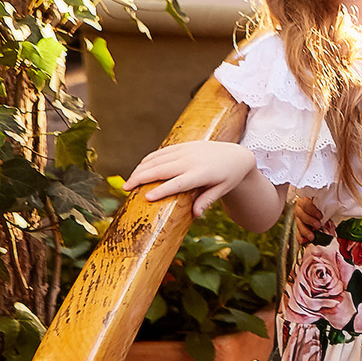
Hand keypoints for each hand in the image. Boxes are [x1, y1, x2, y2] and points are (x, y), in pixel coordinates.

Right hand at [128, 141, 256, 216]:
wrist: (236, 155)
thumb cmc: (229, 177)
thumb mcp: (222, 190)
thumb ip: (208, 200)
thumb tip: (196, 215)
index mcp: (202, 174)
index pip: (178, 183)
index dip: (162, 190)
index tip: (146, 197)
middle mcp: (191, 161)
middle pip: (161, 170)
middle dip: (141, 178)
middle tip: (125, 189)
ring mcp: (186, 151)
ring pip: (158, 159)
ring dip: (141, 169)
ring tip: (128, 181)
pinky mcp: (183, 145)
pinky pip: (162, 152)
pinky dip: (148, 160)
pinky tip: (139, 169)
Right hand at [292, 197, 326, 244]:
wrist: (317, 207)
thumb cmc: (321, 205)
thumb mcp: (323, 204)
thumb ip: (326, 209)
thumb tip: (330, 220)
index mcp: (304, 200)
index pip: (306, 204)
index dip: (313, 210)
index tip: (320, 216)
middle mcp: (299, 208)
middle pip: (301, 214)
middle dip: (310, 221)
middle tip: (318, 226)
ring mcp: (298, 217)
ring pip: (299, 224)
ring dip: (305, 231)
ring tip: (312, 237)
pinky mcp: (298, 225)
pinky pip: (297, 232)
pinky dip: (300, 237)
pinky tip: (303, 241)